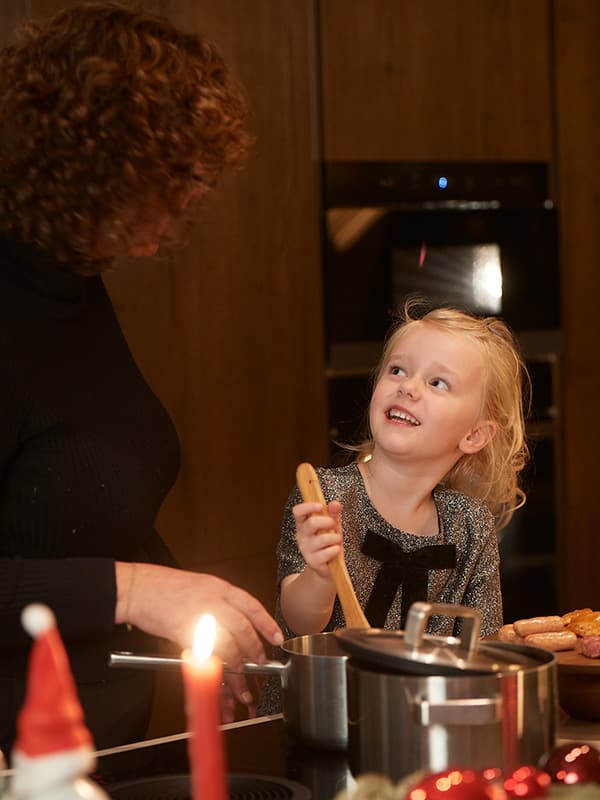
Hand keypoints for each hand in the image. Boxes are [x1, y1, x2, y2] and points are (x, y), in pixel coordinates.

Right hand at [115, 563, 282, 710]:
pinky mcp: (184, 634)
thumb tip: (233, 628)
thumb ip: (218, 604)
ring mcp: (200, 617)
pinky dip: (216, 675)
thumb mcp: (200, 588)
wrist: (136, 587)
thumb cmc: (163, 588)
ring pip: (228, 648)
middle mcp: (213, 601)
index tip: (277, 638)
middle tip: (261, 667)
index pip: (251, 606)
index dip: (267, 624)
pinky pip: (206, 659)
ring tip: (244, 690)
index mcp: (219, 588)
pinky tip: (220, 686)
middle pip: (243, 629)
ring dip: (238, 672)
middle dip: (255, 652)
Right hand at [292, 500, 342, 578]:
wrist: (329, 567)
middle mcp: (301, 535)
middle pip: (312, 523)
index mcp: (303, 523)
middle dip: (328, 522)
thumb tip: (336, 504)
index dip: (308, 507)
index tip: (320, 506)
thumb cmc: (329, 542)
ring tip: (337, 540)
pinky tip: (335, 550)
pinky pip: (327, 552)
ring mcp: (305, 549)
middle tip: (334, 526)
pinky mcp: (312, 561)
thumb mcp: (332, 525)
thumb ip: (333, 514)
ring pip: (323, 538)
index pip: (298, 511)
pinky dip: (335, 550)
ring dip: (335, 538)